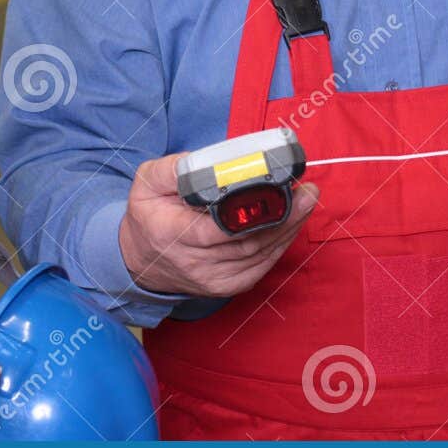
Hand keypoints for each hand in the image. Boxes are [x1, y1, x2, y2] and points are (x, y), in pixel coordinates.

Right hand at [118, 153, 318, 297]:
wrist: (141, 260)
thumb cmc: (148, 216)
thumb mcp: (146, 183)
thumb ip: (172, 169)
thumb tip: (206, 162)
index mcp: (172, 234)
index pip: (218, 228)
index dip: (252, 212)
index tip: (276, 188)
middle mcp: (195, 262)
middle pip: (249, 242)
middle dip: (284, 215)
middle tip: (306, 191)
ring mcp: (214, 279)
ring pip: (261, 254)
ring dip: (289, 227)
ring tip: (307, 200)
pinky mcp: (229, 286)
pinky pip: (262, 265)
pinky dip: (281, 244)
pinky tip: (293, 223)